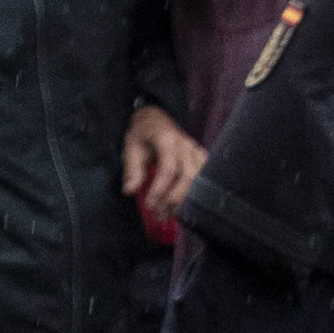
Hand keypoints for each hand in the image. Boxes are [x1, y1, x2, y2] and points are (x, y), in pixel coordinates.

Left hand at [121, 105, 203, 225]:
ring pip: (198, 178)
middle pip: (187, 176)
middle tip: (159, 214)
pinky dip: (195, 191)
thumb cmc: (142, 134)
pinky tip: (183, 203)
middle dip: (173, 198)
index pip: (168, 169)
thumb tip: (130, 191)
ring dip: (185, 198)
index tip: (150, 205)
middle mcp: (185, 144)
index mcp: (167, 140)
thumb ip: (132, 170)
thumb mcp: (130, 148)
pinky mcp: (200, 156)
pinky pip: (204, 175)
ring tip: (169, 213)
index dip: (160, 189)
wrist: (154, 118)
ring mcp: (195, 149)